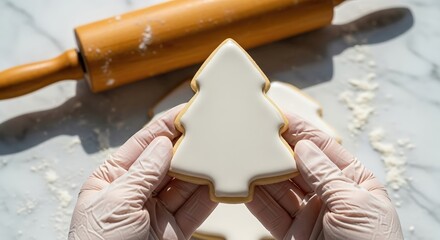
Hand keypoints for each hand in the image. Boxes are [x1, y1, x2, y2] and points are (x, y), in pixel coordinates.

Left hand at [68, 105, 216, 239]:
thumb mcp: (115, 205)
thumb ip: (143, 173)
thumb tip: (163, 143)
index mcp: (112, 179)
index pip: (143, 144)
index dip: (165, 126)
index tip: (188, 111)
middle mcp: (135, 191)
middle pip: (167, 161)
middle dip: (188, 145)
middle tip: (212, 127)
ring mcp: (156, 211)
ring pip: (184, 182)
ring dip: (202, 167)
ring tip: (222, 149)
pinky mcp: (174, 230)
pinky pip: (195, 207)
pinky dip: (209, 194)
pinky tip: (221, 178)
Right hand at [246, 113, 402, 238]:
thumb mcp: (355, 205)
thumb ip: (326, 174)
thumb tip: (303, 146)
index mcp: (354, 183)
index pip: (324, 149)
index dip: (302, 131)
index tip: (279, 115)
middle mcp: (330, 195)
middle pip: (298, 165)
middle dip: (277, 148)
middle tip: (254, 131)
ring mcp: (310, 215)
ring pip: (281, 186)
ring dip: (263, 171)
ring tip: (243, 153)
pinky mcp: (292, 234)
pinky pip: (270, 211)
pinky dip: (255, 198)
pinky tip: (243, 184)